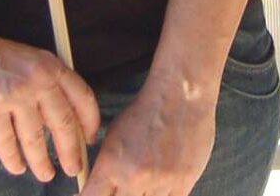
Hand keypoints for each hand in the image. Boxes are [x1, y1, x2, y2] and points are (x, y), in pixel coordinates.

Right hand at [0, 21, 99, 181]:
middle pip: (63, 123)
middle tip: (74, 168)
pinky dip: (13, 159)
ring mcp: (14, 96)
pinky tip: (17, 167)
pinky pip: (7, 143)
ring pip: (35, 139)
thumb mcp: (30, 60)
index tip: (90, 139)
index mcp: (50, 65)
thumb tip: (65, 121)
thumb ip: (48, 84)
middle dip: (71, 151)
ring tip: (46, 174)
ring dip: (42, 162)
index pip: (82, 96)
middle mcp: (37, 80)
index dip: (90, 121)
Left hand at [82, 67, 217, 195]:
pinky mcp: (183, 183)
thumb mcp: (114, 137)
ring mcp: (159, 182)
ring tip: (145, 181)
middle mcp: (133, 177)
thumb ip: (104, 170)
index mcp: (111, 164)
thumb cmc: (146, 111)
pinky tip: (160, 186)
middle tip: (125, 187)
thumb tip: (96, 193)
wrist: (180, 94)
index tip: (97, 195)